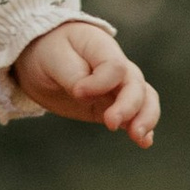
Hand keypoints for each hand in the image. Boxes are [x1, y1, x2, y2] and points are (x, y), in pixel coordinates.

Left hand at [12, 18, 157, 148]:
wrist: (44, 59)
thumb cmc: (50, 52)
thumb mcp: (54, 58)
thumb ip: (72, 75)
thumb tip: (86, 95)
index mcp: (103, 47)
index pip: (115, 66)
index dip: (100, 83)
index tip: (78, 92)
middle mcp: (119, 66)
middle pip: (136, 84)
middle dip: (129, 106)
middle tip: (111, 124)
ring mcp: (119, 87)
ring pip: (145, 99)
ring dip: (145, 118)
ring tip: (139, 138)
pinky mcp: (114, 105)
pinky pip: (136, 115)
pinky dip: (144, 128)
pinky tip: (144, 142)